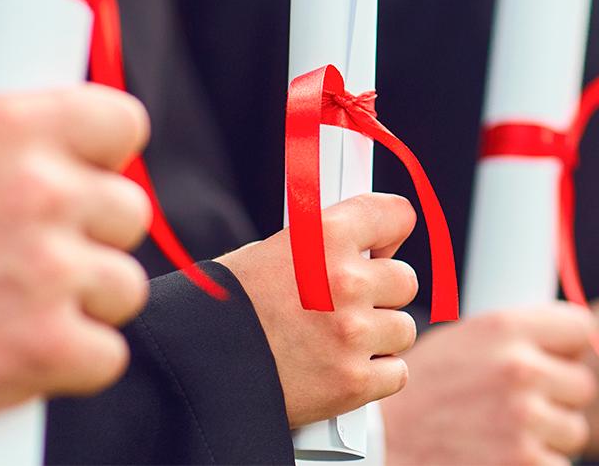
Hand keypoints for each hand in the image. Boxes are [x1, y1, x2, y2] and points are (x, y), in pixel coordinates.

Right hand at [0, 86, 151, 431]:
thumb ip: (2, 157)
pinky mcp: (49, 347)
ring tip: (11, 310)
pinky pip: (107, 356)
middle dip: (89, 240)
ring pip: (124, 287)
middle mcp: (39, 191)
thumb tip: (59, 164)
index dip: (105, 159)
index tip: (87, 178)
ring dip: (81, 304)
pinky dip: (69, 365)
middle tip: (28, 259)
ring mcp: (50, 272)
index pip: (121, 123)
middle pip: (130, 214)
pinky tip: (15, 355)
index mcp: (7, 128)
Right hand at [215, 193, 418, 427]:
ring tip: (335, 342)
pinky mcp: (354, 381)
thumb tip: (372, 246)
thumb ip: (324, 245)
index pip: (396, 216)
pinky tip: (339, 370)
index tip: (384, 245)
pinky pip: (396, 373)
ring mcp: (353, 333)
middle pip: (405, 281)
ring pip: (403, 329)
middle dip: (380, 294)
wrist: (193, 368)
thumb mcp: (269, 252)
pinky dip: (373, 377)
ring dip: (378, 338)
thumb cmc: (225, 309)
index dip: (390, 233)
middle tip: (345, 306)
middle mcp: (345, 281)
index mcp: (325, 236)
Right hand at [382, 304, 596, 465]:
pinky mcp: (526, 463)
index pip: (580, 328)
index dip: (566, 348)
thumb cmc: (421, 397)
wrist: (380, 448)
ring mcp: (525, 420)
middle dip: (556, 398)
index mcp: (504, 328)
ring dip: (548, 436)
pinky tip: (502, 457)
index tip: (552, 361)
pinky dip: (536, 465)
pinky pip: (559, 463)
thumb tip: (567, 344)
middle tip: (517, 408)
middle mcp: (519, 370)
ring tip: (505, 434)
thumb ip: (515, 339)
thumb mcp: (462, 343)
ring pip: (574, 428)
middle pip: (582, 383)